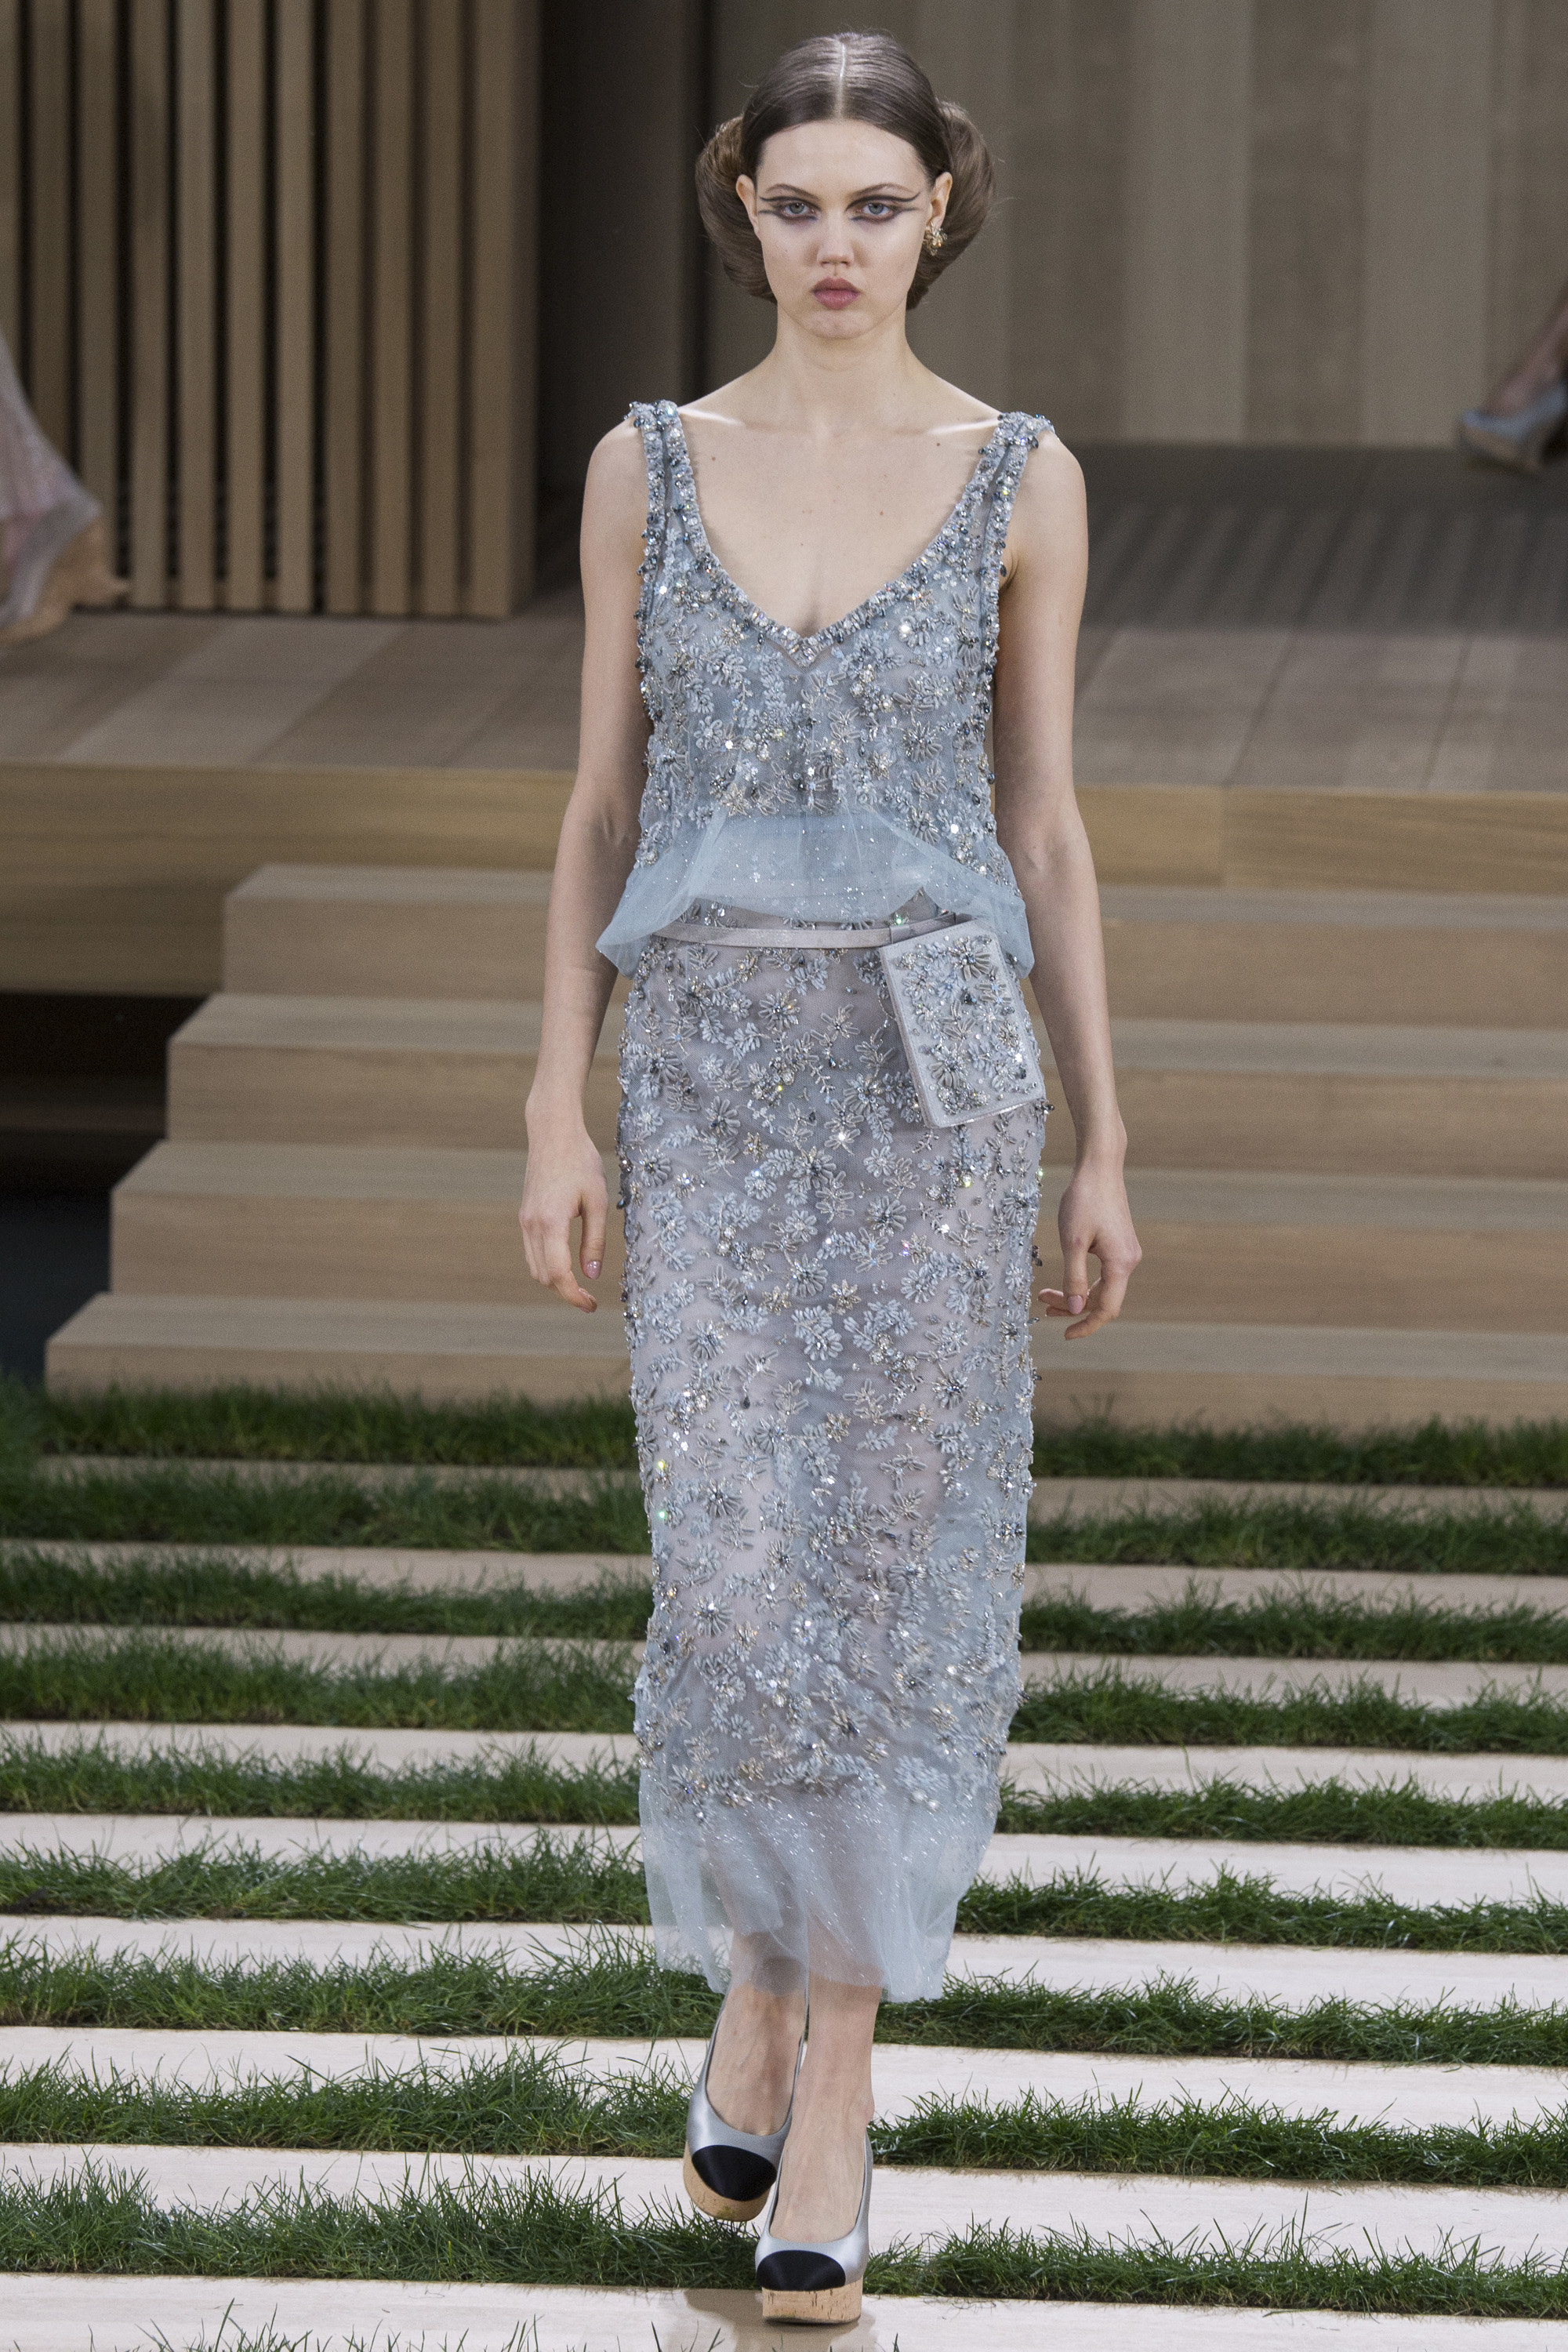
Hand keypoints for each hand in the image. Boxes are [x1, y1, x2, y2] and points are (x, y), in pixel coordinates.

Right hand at [518, 1106, 609, 1312]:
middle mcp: (532, 1225)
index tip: (591, 1306)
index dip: (573, 1296)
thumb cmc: (581, 1163)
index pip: (558, 1274)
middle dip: (565, 1293)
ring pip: (535, 1267)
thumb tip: (592, 1274)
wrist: (553, 1134)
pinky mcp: (525, 1216)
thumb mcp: (598, 1202)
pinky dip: (547, 1266)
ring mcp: (525, 1221)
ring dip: (555, 1282)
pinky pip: (532, 1252)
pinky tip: (566, 1266)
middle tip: (590, 1300)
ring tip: (580, 1286)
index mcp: (551, 1222)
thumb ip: (595, 1241)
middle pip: (543, 1276)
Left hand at [1038, 1163, 1140, 1339]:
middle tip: (1042, 1304)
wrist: (1100, 1167)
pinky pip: (1103, 1272)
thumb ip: (1073, 1278)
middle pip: (1101, 1298)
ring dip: (1074, 1292)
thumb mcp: (1072, 1242)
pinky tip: (1064, 1277)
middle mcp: (1128, 1261)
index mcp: (1120, 1264)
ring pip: (1100, 1285)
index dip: (1086, 1326)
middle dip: (1072, 1306)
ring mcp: (1125, 1252)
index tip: (1065, 1335)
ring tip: (1044, 1294)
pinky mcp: (1119, 1243)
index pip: (1106, 1309)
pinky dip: (1082, 1279)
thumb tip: (1076, 1310)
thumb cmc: (1084, 1200)